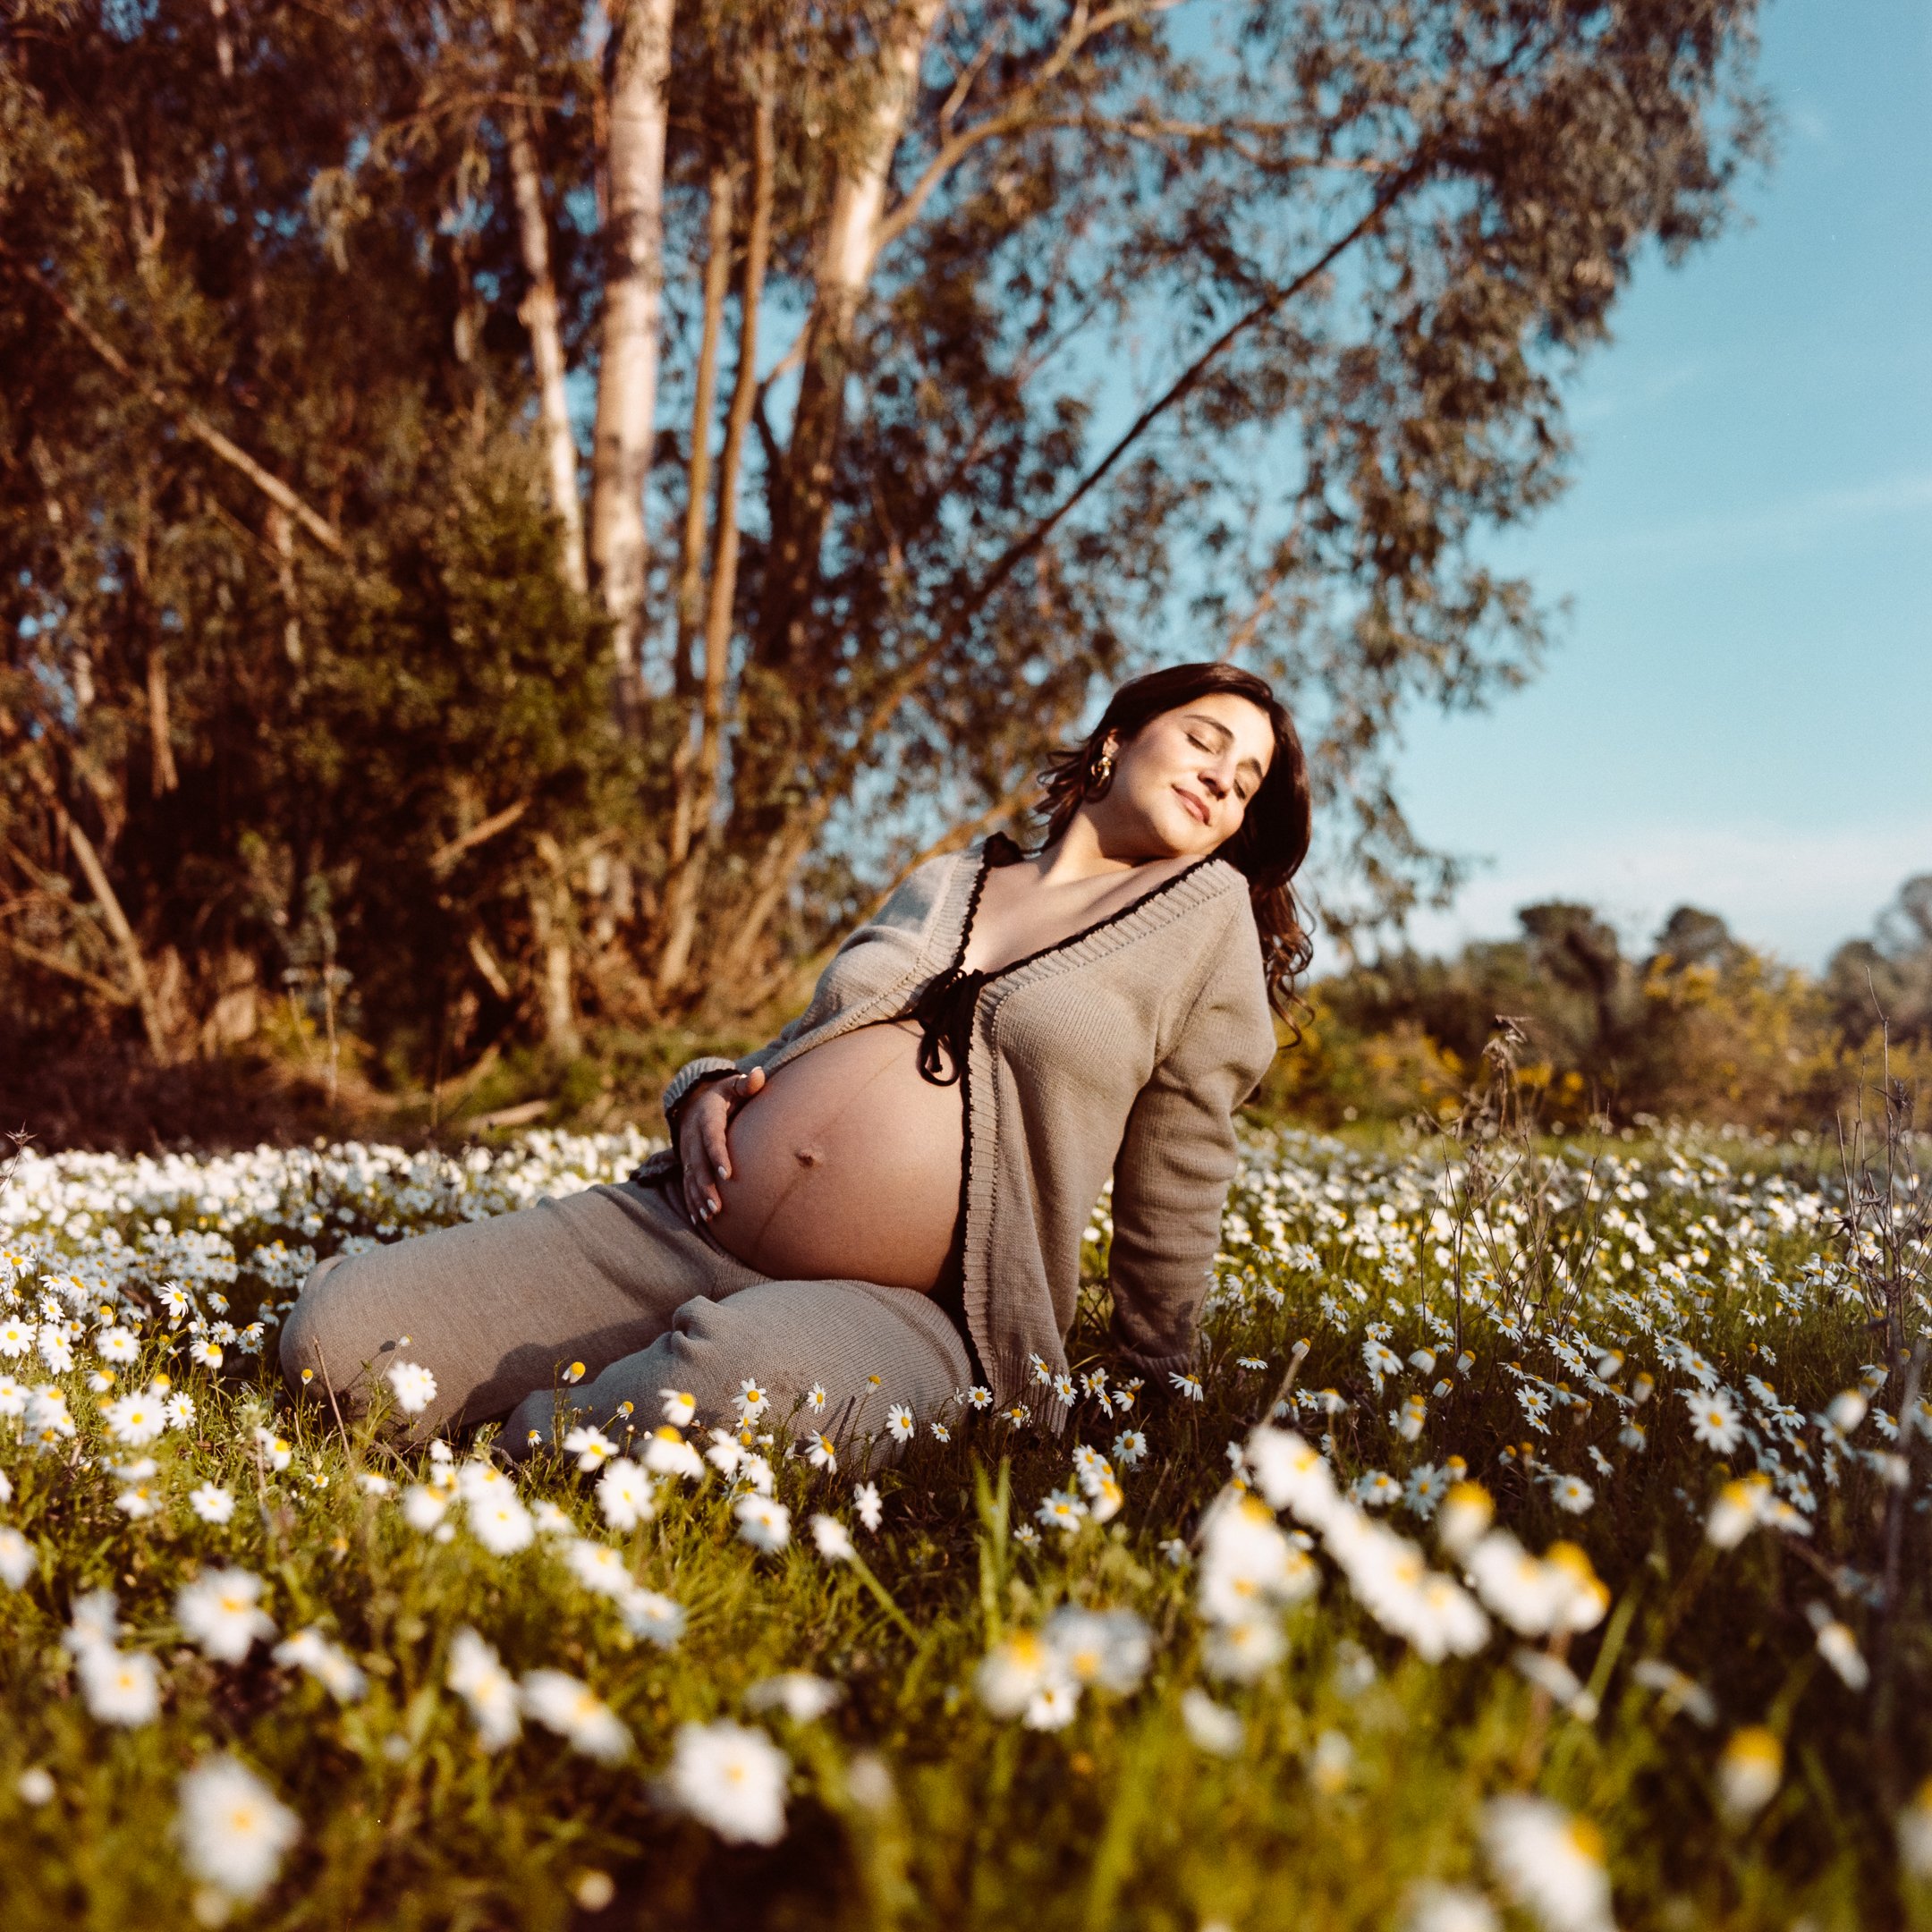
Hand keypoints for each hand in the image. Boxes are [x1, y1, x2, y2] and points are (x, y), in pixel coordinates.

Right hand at [678, 1066, 764, 1225]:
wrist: (695, 1101)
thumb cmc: (726, 1095)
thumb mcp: (734, 1085)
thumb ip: (747, 1084)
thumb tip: (759, 1074)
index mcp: (706, 1117)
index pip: (711, 1137)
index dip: (717, 1155)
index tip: (727, 1174)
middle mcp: (693, 1135)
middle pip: (698, 1164)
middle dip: (707, 1186)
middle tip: (718, 1206)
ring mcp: (687, 1151)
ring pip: (691, 1177)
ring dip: (699, 1198)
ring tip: (710, 1216)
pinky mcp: (687, 1162)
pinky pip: (686, 1184)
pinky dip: (691, 1202)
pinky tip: (699, 1220)